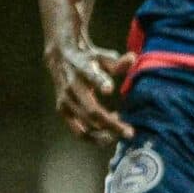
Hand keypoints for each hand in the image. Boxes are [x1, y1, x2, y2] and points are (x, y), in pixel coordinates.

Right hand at [44, 6, 135, 145]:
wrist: (60, 58)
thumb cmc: (89, 59)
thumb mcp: (103, 56)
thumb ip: (118, 63)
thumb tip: (133, 59)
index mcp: (83, 69)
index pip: (92, 75)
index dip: (100, 82)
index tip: (109, 90)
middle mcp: (72, 86)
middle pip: (92, 110)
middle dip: (111, 124)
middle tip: (130, 133)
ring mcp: (65, 100)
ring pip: (85, 125)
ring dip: (105, 132)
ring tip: (123, 132)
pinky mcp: (62, 110)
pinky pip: (78, 131)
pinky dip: (94, 136)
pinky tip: (109, 133)